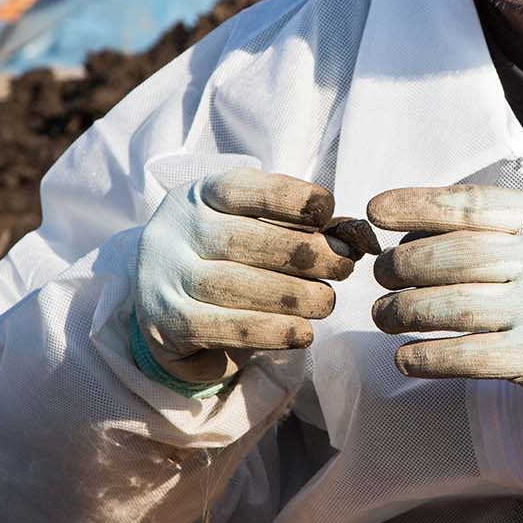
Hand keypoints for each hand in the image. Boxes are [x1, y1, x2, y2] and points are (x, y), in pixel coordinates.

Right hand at [134, 169, 353, 387]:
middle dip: (302, 253)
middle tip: (343, 267)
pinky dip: (269, 332)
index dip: (287, 197)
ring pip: (232, 285)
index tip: (327, 209)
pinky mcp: (166, 323)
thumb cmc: (229, 260)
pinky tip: (302, 334)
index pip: (240, 188)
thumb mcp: (257, 231)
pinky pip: (221, 328)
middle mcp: (175, 231)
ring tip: (326, 302)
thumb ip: (302, 229)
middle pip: (240, 239)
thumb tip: (358, 238)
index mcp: (199, 196)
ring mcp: (165, 277)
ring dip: (291, 296)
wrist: (170, 309)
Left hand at [367, 184, 522, 403]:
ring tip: (384, 318)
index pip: (468, 205)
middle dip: (401, 266)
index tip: (375, 210)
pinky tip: (405, 360)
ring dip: (404, 314)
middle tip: (381, 278)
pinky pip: (471, 357)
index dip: (415, 205)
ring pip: (452, 307)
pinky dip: (431, 358)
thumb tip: (420, 221)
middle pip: (450, 256)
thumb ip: (502, 220)